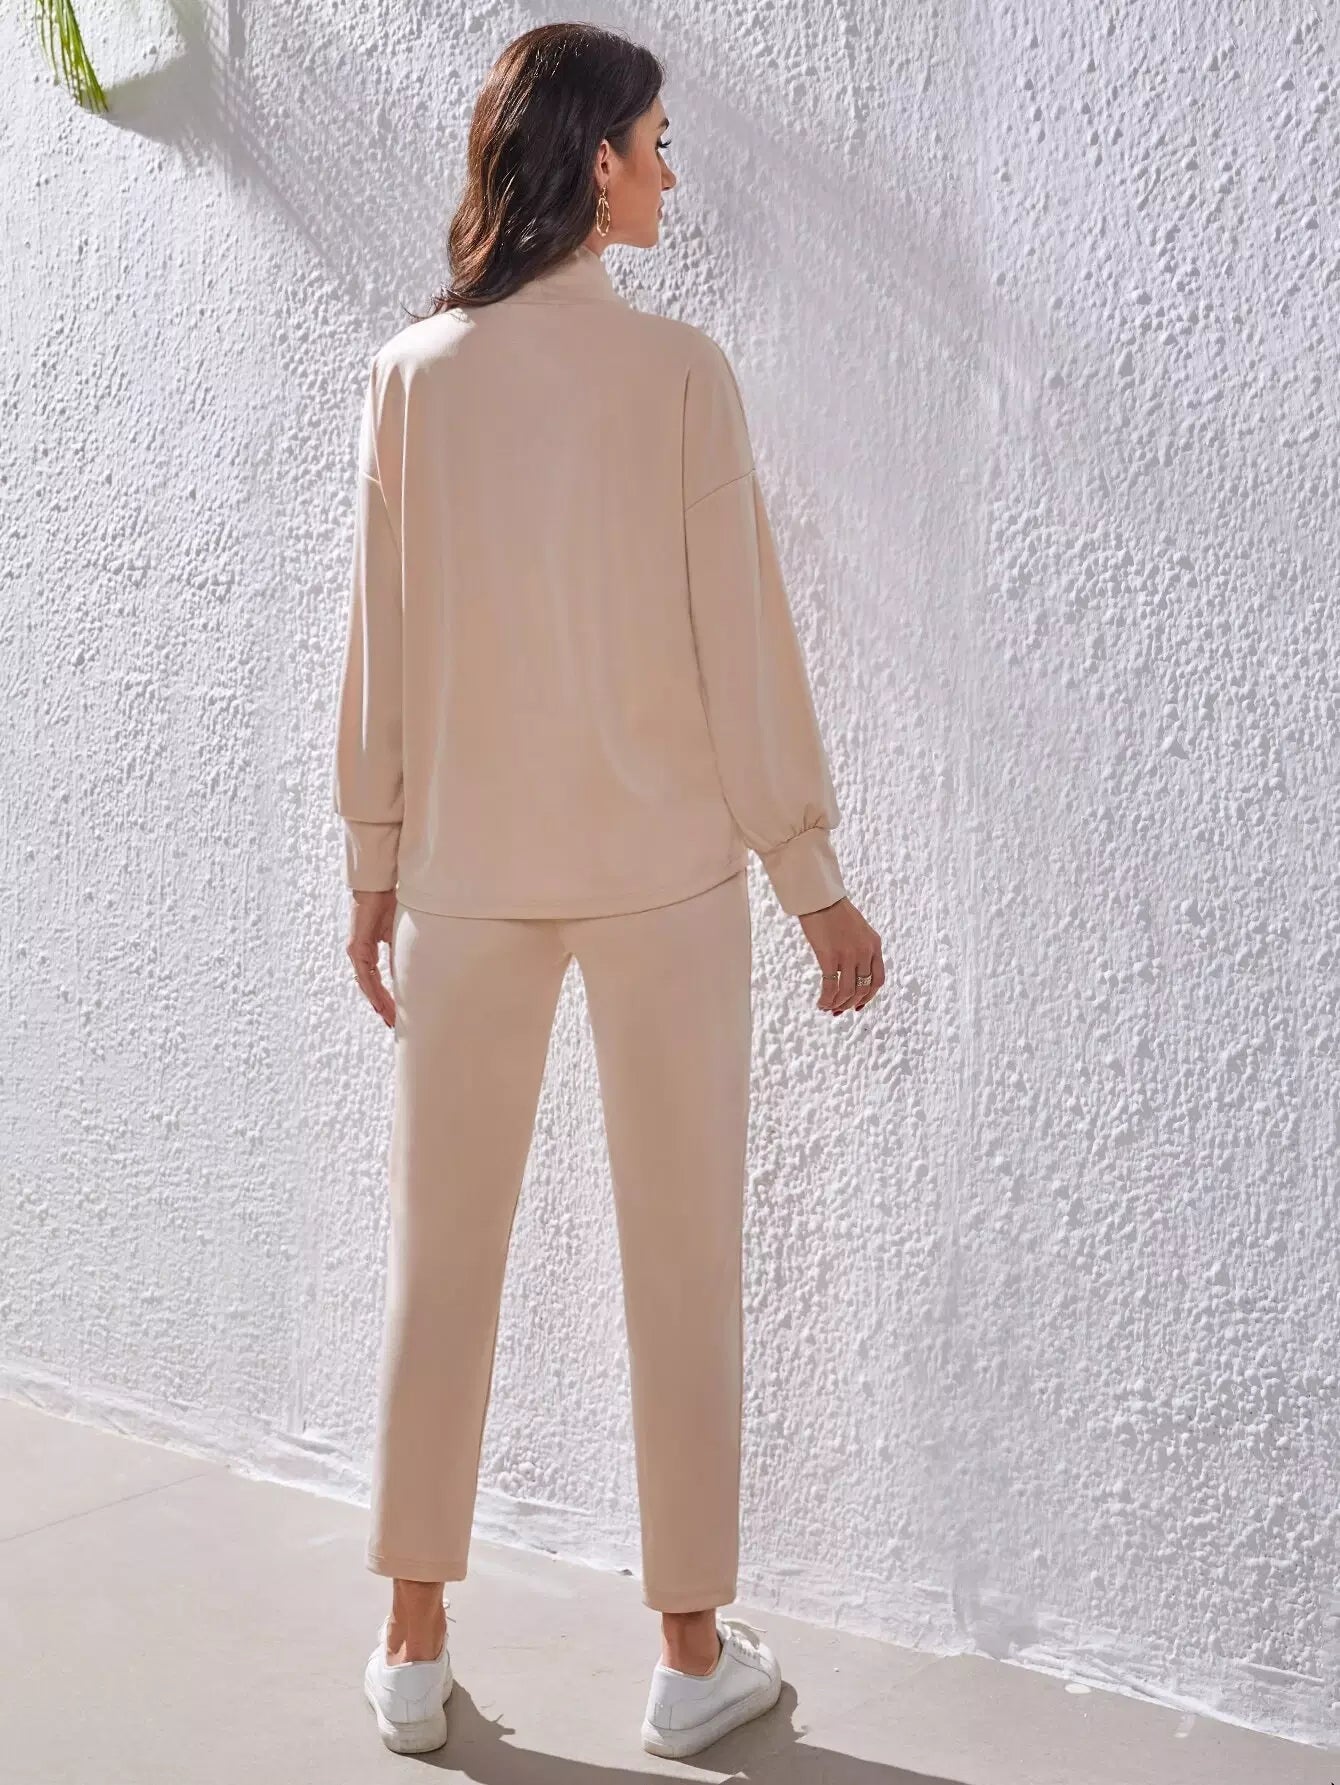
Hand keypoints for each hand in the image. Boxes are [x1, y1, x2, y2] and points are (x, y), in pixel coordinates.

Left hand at [346, 889, 397, 1028]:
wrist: (378, 886)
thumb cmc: (389, 904)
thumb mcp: (398, 935)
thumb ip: (399, 954)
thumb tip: (409, 972)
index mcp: (368, 952)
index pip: (377, 981)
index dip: (386, 998)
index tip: (396, 1012)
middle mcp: (360, 955)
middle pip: (371, 988)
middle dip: (383, 1007)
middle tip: (393, 1024)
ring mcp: (357, 953)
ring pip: (367, 985)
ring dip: (379, 1003)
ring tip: (389, 1019)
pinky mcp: (357, 949)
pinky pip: (365, 976)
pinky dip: (373, 991)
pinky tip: (380, 1003)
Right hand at [797, 896, 883, 1015]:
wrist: (820, 897)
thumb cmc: (833, 910)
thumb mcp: (858, 929)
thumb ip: (860, 948)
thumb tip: (850, 970)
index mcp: (874, 945)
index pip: (878, 980)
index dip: (869, 997)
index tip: (858, 1005)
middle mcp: (865, 952)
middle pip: (863, 989)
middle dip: (850, 1004)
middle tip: (839, 1009)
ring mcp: (849, 955)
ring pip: (848, 992)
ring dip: (838, 1004)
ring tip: (827, 1007)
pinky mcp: (830, 957)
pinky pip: (831, 987)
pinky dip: (826, 999)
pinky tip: (820, 1003)